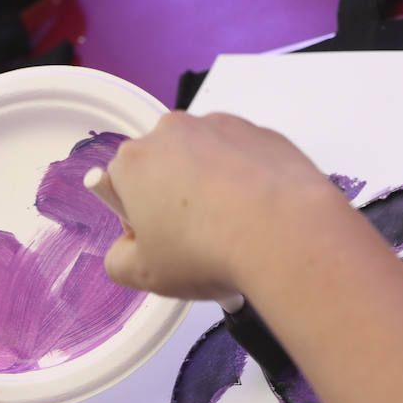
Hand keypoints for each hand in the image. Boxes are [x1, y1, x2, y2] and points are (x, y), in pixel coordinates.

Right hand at [97, 111, 340, 299]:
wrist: (284, 234)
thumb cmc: (210, 249)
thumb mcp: (145, 275)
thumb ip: (119, 261)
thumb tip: (125, 253)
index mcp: (134, 161)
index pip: (118, 185)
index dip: (136, 218)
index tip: (158, 240)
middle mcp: (172, 132)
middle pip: (161, 167)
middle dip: (171, 198)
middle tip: (194, 240)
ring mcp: (219, 127)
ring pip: (203, 160)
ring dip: (209, 188)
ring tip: (230, 230)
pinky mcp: (259, 133)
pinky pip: (242, 157)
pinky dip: (245, 181)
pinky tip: (255, 216)